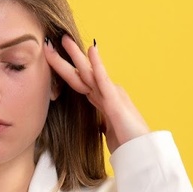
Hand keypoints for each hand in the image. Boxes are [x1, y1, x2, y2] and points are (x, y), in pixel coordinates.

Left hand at [44, 36, 149, 153]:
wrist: (141, 152)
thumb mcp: (110, 133)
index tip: (54, 59)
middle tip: (51, 42)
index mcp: (103, 101)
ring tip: (64, 39)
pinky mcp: (115, 101)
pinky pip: (103, 79)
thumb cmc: (128, 143)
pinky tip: (92, 49)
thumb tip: (100, 126)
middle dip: (66, 58)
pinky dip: (97, 64)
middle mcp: (107, 94)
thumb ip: (104, 125)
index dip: (66, 71)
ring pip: (88, 72)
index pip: (81, 83)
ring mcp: (111, 95)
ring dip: (75, 55)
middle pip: (81, 74)